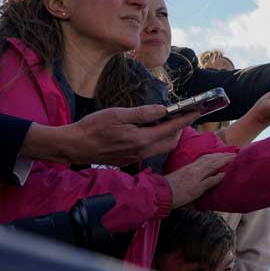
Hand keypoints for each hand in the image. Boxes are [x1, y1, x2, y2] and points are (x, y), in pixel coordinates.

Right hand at [23, 105, 200, 166]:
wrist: (72, 146)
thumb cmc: (92, 128)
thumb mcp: (118, 115)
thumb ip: (143, 113)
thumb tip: (163, 110)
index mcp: (141, 140)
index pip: (171, 129)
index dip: (185, 119)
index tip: (196, 111)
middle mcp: (142, 152)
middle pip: (170, 141)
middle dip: (180, 128)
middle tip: (182, 115)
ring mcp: (135, 158)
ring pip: (161, 147)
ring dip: (168, 135)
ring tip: (166, 121)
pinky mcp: (129, 160)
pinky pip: (150, 150)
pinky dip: (156, 140)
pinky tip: (149, 130)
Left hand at [165, 152, 234, 207]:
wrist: (161, 193)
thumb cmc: (180, 195)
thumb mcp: (197, 191)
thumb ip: (210, 182)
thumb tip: (223, 174)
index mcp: (200, 172)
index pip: (216, 163)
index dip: (226, 159)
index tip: (237, 156)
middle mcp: (195, 167)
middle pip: (212, 158)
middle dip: (223, 155)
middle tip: (234, 153)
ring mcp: (190, 167)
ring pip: (206, 158)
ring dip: (216, 155)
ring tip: (224, 154)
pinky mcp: (185, 169)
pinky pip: (200, 159)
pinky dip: (208, 157)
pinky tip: (208, 158)